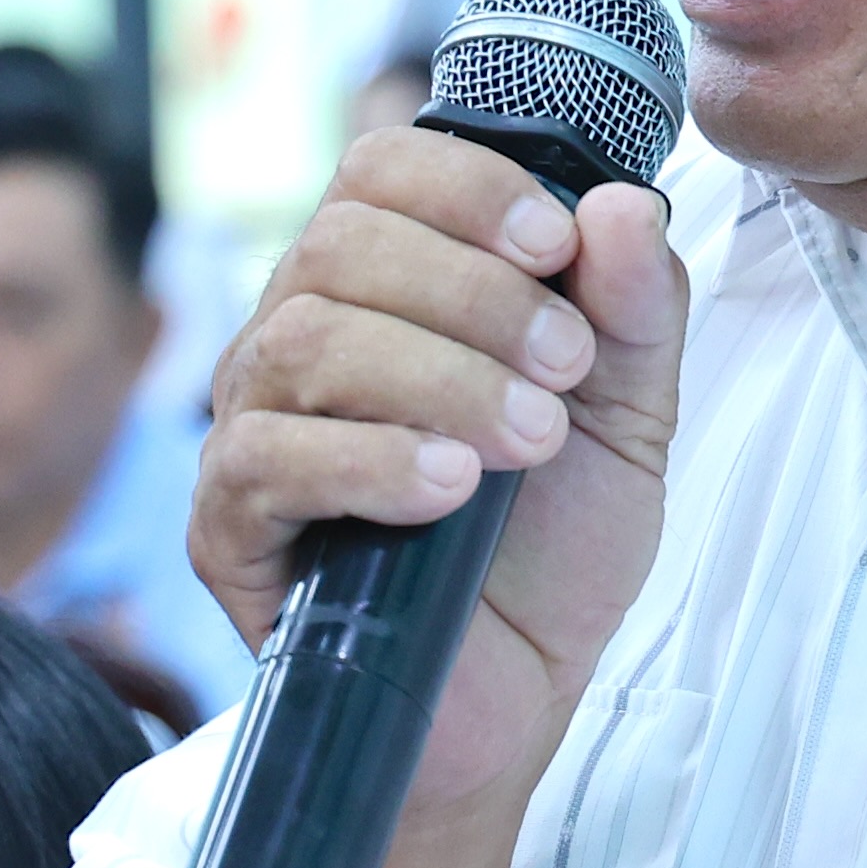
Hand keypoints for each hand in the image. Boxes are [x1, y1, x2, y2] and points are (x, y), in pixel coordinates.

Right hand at [198, 130, 686, 808]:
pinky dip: (371, 459)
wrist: (516, 696)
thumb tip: (621, 204)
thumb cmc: (550, 546)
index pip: (380, 171)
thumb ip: (636, 310)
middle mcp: (301, 337)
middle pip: (337, 245)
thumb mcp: (630, 416)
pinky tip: (450, 488)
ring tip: (530, 439)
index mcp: (387, 285)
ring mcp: (254, 428)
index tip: (556, 246)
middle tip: (566, 369)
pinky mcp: (230, 527)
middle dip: (472, 293)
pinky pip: (266, 459)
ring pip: (303, 342)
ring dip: (439, 375)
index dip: (465, 187)